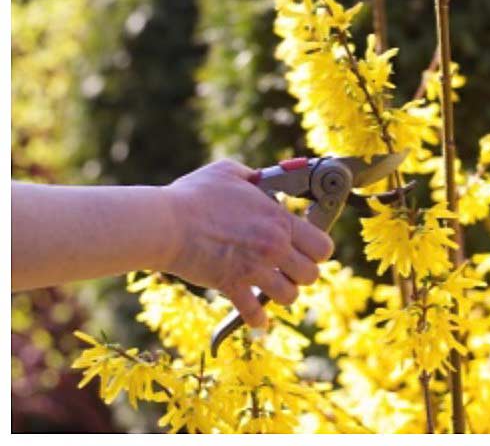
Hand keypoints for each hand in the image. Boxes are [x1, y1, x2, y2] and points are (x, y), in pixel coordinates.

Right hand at [159, 159, 333, 328]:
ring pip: (290, 296)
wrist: (165, 223)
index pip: (323, 246)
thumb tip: (259, 178)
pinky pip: (254, 313)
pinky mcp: (232, 285)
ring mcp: (254, 269)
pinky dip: (257, 319)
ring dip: (282, 294)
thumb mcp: (228, 173)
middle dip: (302, 274)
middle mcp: (273, 247)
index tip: (306, 249)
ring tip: (272, 288)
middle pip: (311, 274)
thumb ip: (252, 177)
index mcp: (279, 220)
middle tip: (289, 269)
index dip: (318, 250)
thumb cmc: (194, 196)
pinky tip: (257, 318)